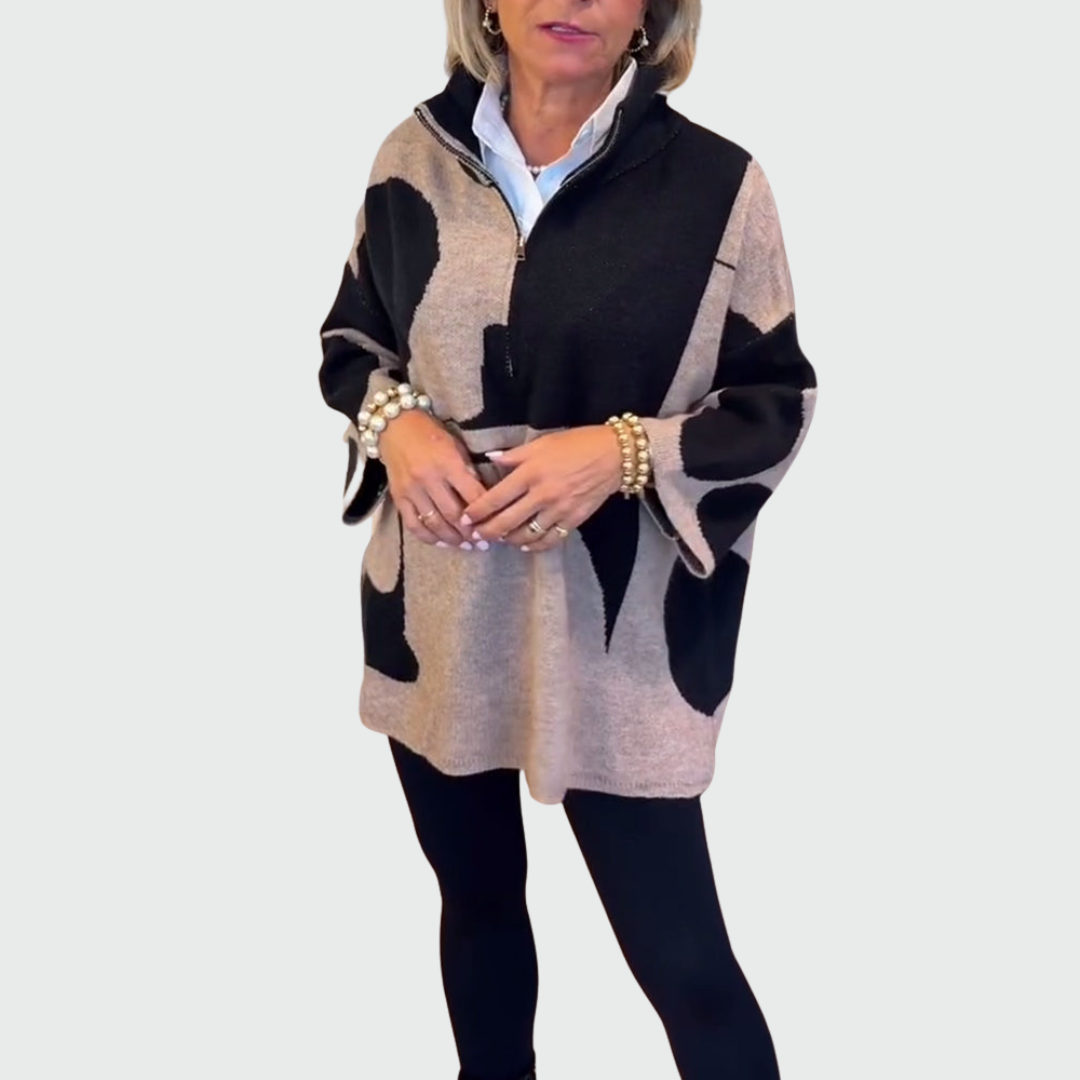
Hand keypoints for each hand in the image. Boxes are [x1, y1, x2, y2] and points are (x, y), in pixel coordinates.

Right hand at [379, 411, 488, 545]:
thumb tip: (482, 498)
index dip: (485, 513)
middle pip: (453, 514)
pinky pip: (413, 524)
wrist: (395, 427)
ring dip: (452, 539)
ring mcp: (412, 490)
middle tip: (483, 543)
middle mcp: (429, 478)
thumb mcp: (456, 445)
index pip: (471, 494)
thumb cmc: (430, 434)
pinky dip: (428, 537)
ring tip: (465, 545)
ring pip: (434, 523)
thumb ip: (468, 471)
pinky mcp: (399, 497)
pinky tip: (441, 543)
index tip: (494, 525)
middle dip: (470, 533)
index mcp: (447, 463)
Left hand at [460, 426, 623, 551]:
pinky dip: (534, 546)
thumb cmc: (577, 444)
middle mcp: (542, 494)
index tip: (466, 518)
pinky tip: (526, 545)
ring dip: (509, 539)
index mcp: (530, 473)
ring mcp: (558, 510)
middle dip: (487, 532)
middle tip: (476, 536)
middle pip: (506, 521)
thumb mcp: (542, 443)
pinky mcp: (573, 520)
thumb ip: (515, 455)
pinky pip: (549, 540)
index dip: (477, 511)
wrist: (614, 455)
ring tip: (500, 538)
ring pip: (526, 534)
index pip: (495, 497)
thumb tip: (490, 459)